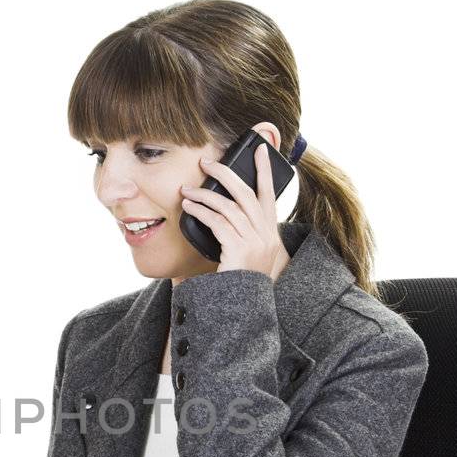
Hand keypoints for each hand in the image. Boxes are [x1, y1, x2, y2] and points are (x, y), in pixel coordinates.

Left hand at [178, 144, 290, 278]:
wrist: (242, 308)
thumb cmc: (239, 282)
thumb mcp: (247, 255)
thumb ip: (242, 233)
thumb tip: (222, 207)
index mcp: (270, 234)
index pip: (270, 195)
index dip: (265, 170)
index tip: (262, 148)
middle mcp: (266, 236)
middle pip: (247, 193)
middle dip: (226, 174)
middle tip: (207, 162)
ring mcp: (255, 242)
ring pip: (229, 206)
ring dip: (204, 195)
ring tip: (186, 190)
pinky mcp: (240, 249)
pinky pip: (218, 222)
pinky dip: (201, 211)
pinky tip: (189, 206)